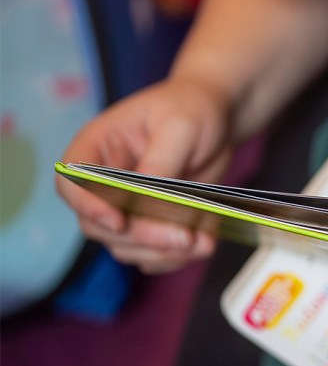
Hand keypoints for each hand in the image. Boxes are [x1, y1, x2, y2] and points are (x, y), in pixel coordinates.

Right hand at [56, 77, 233, 272]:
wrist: (219, 119)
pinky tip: (205, 243)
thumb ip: (160, 161)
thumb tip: (147, 195)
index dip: (89, 206)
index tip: (119, 222)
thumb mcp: (179, 126)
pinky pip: (154, 253)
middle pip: (99, 226)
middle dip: (142, 237)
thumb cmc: (192, 109)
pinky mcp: (153, 223)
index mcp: (96, 148)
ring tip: (201, 244)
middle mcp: (104, 182)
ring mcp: (127, 207)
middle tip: (184, 238)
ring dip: (162, 252)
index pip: (71, 183)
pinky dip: (178, 256)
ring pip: (126, 247)